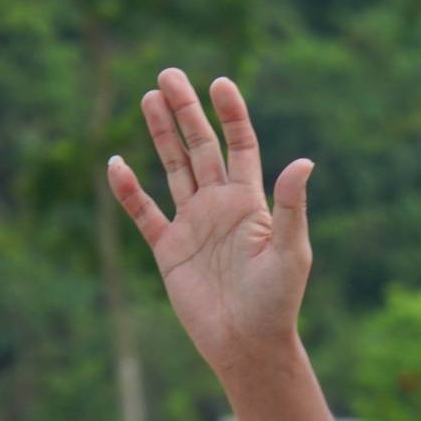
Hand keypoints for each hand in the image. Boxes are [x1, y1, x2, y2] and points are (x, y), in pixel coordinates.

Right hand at [106, 70, 313, 378]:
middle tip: (167, 75)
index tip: (219, 82)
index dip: (231, 114)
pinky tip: (116, 164)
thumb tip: (304, 161)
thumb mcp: (290, 252)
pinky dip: (129, 191)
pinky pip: (144, 213)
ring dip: (161, 135)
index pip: (240, 146)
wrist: (248, 346)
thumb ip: (291, 206)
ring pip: (173, 169)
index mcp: (250, 203)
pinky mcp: (169, 250)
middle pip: (200, 148)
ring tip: (148, 98)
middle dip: (185, 111)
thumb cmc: (277, 303)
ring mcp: (193, 226)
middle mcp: (219, 207)